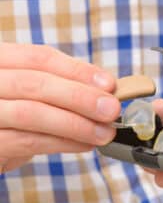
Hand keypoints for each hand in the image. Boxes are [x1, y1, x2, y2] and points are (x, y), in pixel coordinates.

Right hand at [0, 43, 120, 172]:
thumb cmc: (13, 110)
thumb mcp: (31, 91)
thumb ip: (59, 86)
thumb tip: (102, 91)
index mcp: (1, 61)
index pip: (41, 58)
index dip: (78, 71)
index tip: (109, 84)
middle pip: (37, 84)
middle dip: (81, 97)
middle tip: (112, 110)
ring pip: (33, 113)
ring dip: (76, 124)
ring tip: (104, 133)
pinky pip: (27, 142)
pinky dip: (62, 143)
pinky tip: (85, 144)